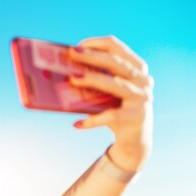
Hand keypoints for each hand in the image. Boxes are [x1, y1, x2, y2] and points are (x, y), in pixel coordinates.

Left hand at [68, 36, 153, 171]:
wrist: (134, 140)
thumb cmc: (115, 110)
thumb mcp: (107, 93)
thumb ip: (95, 81)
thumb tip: (63, 74)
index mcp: (136, 68)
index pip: (116, 48)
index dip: (96, 44)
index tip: (77, 46)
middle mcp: (142, 80)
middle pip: (114, 63)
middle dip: (90, 57)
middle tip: (70, 55)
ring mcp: (142, 98)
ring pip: (114, 85)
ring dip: (92, 80)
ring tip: (72, 79)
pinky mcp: (136, 117)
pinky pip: (111, 116)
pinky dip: (92, 121)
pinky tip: (76, 124)